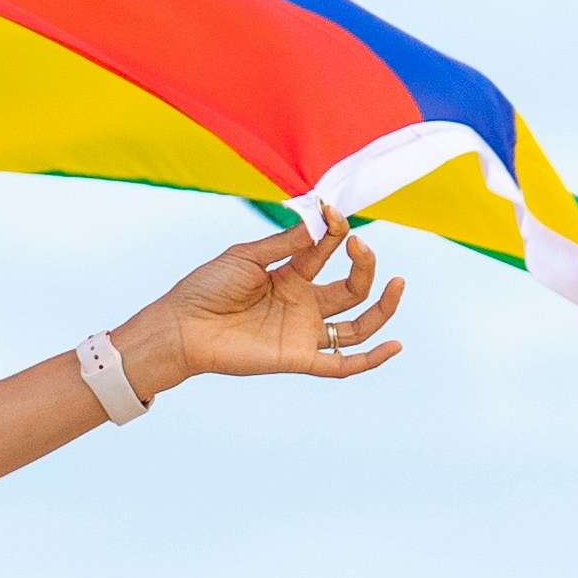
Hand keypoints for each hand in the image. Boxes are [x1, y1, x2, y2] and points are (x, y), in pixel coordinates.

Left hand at [119, 211, 404, 390]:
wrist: (180, 326)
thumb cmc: (205, 288)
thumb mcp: (247, 256)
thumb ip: (286, 242)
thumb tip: (322, 219)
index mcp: (290, 275)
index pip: (327, 252)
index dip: (336, 232)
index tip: (334, 213)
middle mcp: (302, 303)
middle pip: (351, 288)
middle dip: (364, 264)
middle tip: (359, 245)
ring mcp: (302, 331)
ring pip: (357, 324)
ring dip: (382, 305)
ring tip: (397, 282)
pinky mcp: (297, 358)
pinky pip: (341, 364)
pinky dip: (370, 359)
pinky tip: (395, 345)